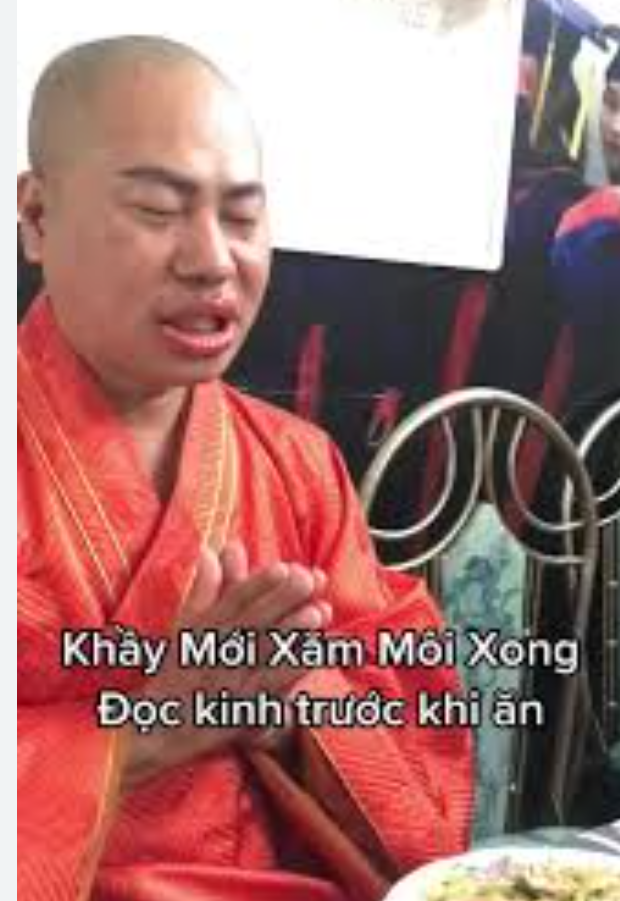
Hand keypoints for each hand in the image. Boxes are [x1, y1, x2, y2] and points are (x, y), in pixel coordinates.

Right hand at [121, 543, 330, 788]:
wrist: (154, 733)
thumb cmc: (174, 675)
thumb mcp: (181, 628)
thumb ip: (200, 590)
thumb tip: (211, 550)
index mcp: (200, 632)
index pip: (231, 603)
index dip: (258, 585)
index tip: (283, 567)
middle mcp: (214, 656)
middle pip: (252, 623)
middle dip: (283, 600)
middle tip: (310, 580)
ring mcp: (229, 686)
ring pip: (263, 655)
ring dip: (292, 633)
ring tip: (319, 611)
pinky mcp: (241, 714)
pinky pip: (269, 692)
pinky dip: (291, 674)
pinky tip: (315, 656)